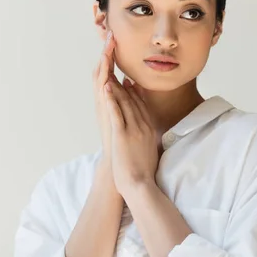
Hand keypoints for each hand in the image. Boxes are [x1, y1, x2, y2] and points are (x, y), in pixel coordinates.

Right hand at [92, 30, 123, 163]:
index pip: (110, 73)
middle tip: (109, 35)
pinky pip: (108, 108)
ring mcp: (107, 116)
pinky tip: (106, 83)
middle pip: (104, 75)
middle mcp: (106, 107)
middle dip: (107, 55)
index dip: (112, 56)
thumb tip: (130, 83)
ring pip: (103, 87)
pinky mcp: (112, 126)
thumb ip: (128, 99)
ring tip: (107, 50)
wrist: (122, 170)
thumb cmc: (126, 145)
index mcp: (111, 102)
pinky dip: (106, 95)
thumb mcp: (128, 115)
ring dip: (105, 69)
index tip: (115, 38)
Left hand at [104, 75, 158, 197]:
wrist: (140, 185)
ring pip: (125, 103)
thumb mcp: (150, 152)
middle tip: (118, 70)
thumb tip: (149, 138)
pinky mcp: (122, 135)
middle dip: (125, 85)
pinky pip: (116, 112)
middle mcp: (143, 126)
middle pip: (133, 100)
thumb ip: (149, 141)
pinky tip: (106, 87)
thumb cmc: (144, 173)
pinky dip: (111, 99)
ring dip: (117, 86)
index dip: (135, 92)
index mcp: (149, 130)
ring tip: (110, 73)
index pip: (142, 106)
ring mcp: (133, 129)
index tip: (130, 81)